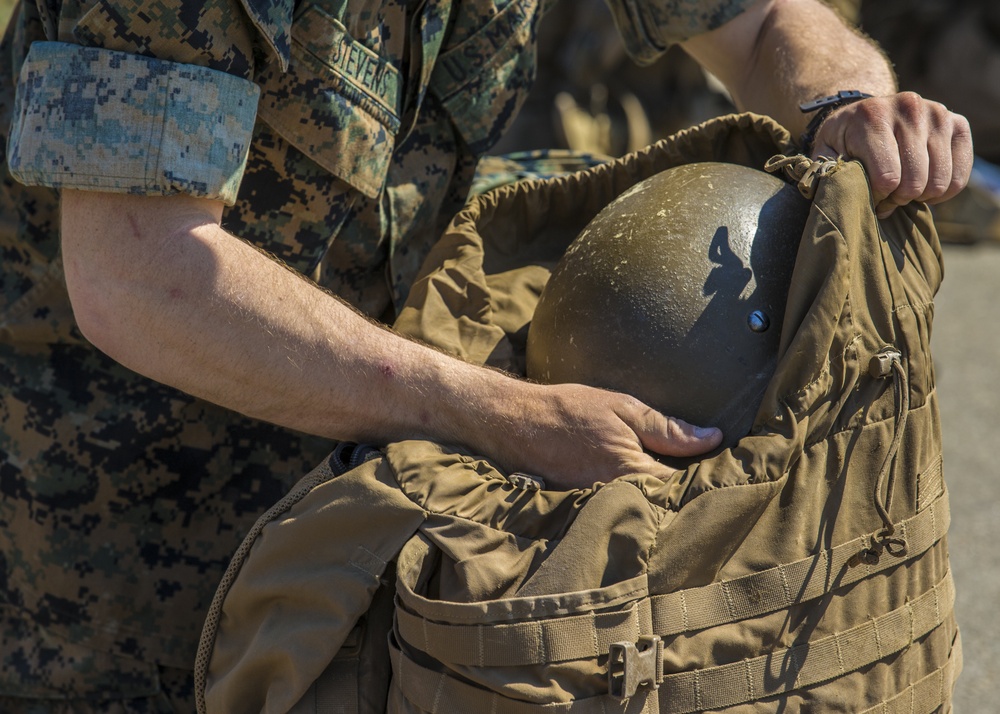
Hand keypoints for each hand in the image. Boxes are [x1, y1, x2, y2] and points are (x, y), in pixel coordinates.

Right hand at [487, 382, 722, 490]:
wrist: (513, 423)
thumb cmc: (567, 409)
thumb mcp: (621, 407)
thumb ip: (667, 427)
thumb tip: (711, 438)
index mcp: (631, 469)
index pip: (683, 487)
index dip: (702, 478)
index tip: (718, 469)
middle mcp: (616, 496)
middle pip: (665, 504)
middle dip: (682, 493)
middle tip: (696, 475)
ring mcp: (597, 508)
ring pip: (642, 510)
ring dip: (657, 499)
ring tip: (666, 480)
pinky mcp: (583, 511)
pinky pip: (618, 510)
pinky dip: (630, 501)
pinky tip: (634, 487)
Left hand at [811, 92, 973, 217]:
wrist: (866, 112)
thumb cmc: (844, 140)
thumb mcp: (825, 153)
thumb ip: (829, 174)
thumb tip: (843, 200)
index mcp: (872, 116)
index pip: (887, 178)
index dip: (879, 198)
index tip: (870, 196)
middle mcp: (909, 108)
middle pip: (915, 182)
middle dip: (899, 199)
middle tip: (887, 196)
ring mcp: (937, 113)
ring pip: (939, 181)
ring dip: (920, 196)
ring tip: (903, 189)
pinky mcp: (957, 123)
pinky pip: (960, 175)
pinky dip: (943, 191)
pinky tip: (925, 186)